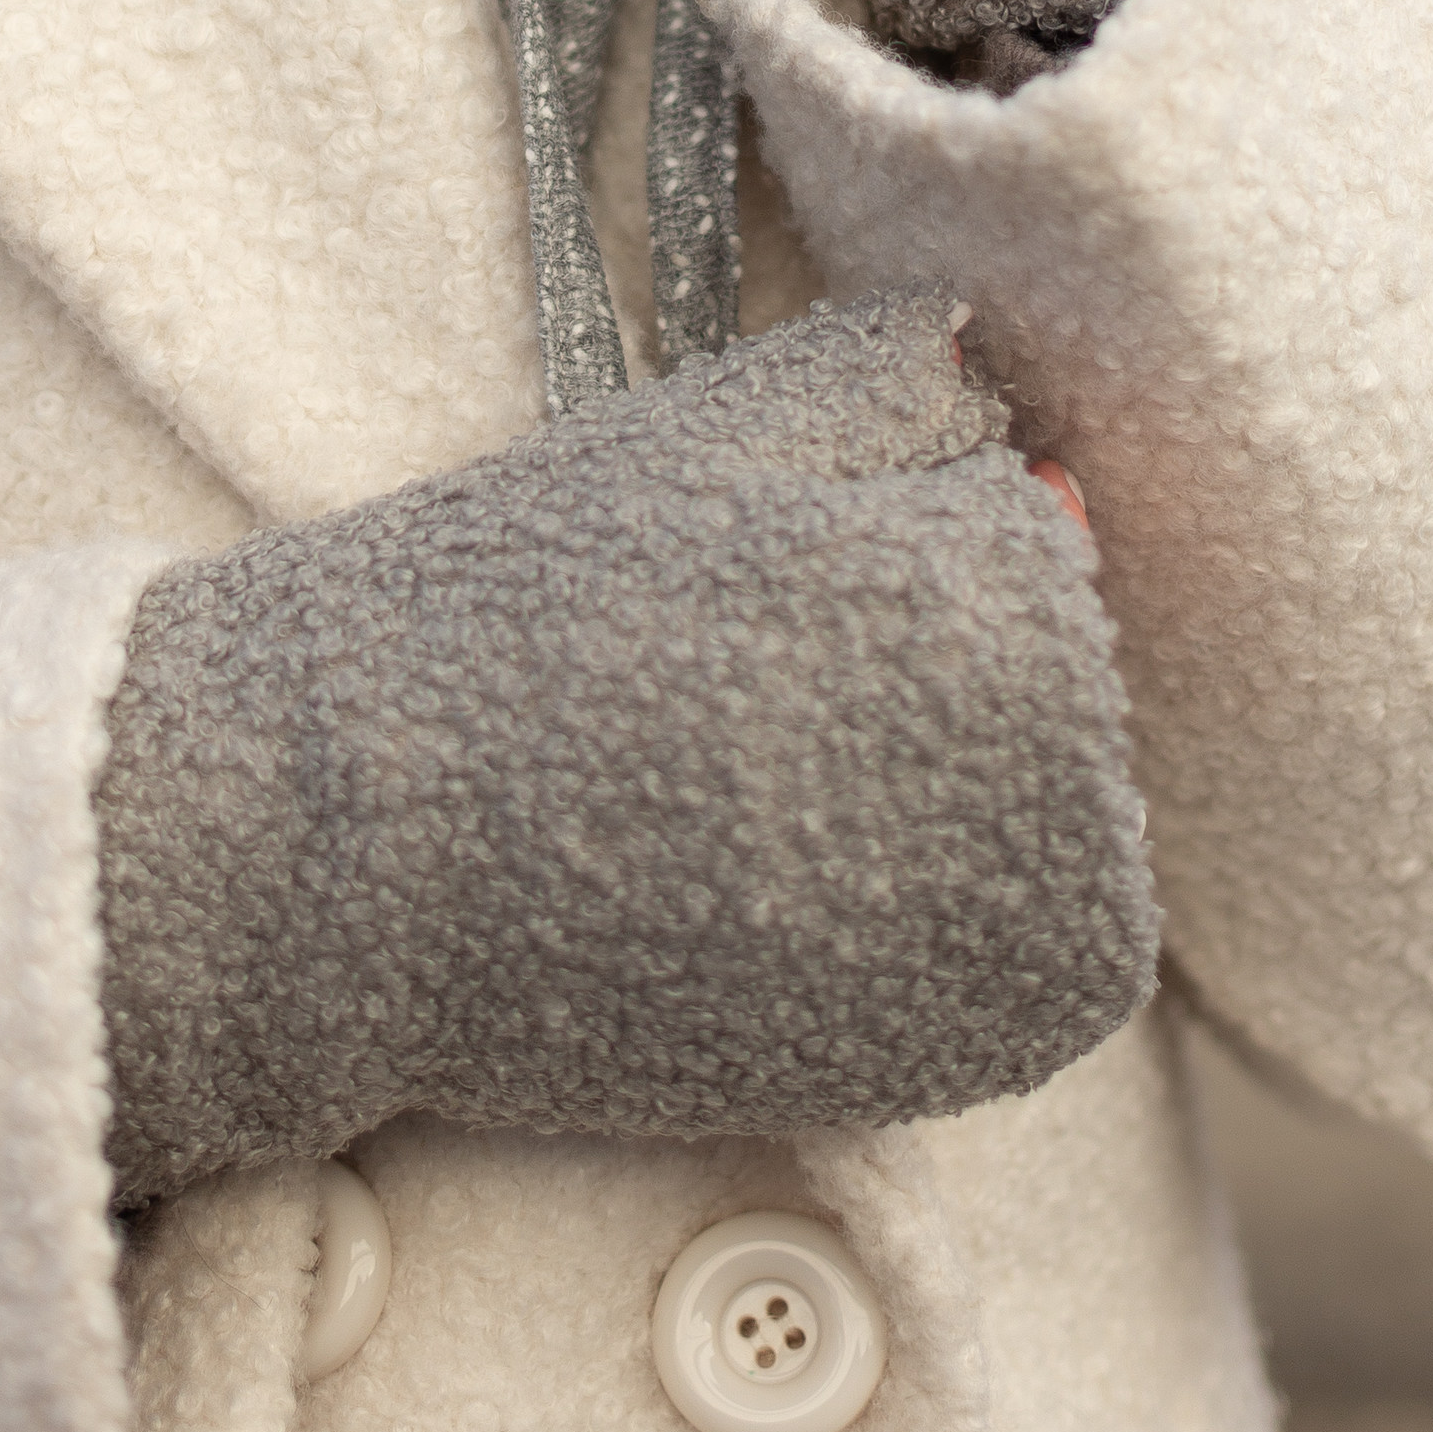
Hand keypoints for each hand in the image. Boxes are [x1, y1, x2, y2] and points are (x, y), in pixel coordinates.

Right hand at [93, 286, 1154, 1202]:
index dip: (896, 541)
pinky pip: (1024, 973)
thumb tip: (1003, 369)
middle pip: (1065, 687)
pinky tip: (788, 893)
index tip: (759, 580)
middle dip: (945, 672)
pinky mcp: (952, 1062)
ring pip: (1061, 829)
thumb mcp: (709, 426)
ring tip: (759, 793)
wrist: (367, 845)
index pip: (1041, 539)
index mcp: (997, 587)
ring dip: (960, 807)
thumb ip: (892, 374)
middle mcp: (1045, 770)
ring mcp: (1002, 930)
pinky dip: (946, 936)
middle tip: (744, 692)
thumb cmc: (526, 603)